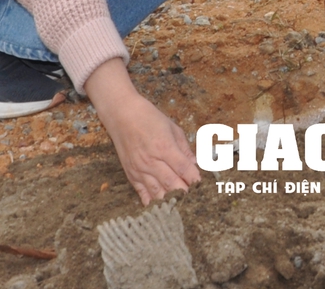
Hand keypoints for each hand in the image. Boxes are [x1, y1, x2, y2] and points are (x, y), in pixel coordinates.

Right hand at [85, 60, 199, 204]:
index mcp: (164, 147)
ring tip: (181, 208)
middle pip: (172, 184)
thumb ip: (184, 148)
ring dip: (170, 201)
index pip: (184, 168)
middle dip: (185, 193)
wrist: (121, 115)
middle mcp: (151, 161)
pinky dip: (152, 202)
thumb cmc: (148, 117)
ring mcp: (140, 169)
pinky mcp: (131, 174)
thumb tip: (195, 164)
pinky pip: (142, 193)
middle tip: (195, 200)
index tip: (203, 186)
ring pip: (158, 192)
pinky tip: (160, 209)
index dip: (195, 179)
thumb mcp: (172, 127)